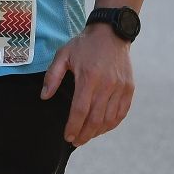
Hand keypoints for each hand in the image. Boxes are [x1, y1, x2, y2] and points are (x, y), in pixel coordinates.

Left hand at [41, 24, 133, 145]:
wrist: (112, 32)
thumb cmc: (85, 44)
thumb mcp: (64, 54)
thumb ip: (52, 76)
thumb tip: (44, 97)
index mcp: (89, 77)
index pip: (80, 110)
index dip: (73, 127)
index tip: (67, 137)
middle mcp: (107, 84)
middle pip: (95, 119)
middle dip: (85, 134)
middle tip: (76, 141)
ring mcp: (120, 87)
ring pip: (109, 119)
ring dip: (98, 132)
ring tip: (87, 136)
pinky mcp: (129, 88)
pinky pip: (122, 112)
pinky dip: (112, 124)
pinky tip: (103, 127)